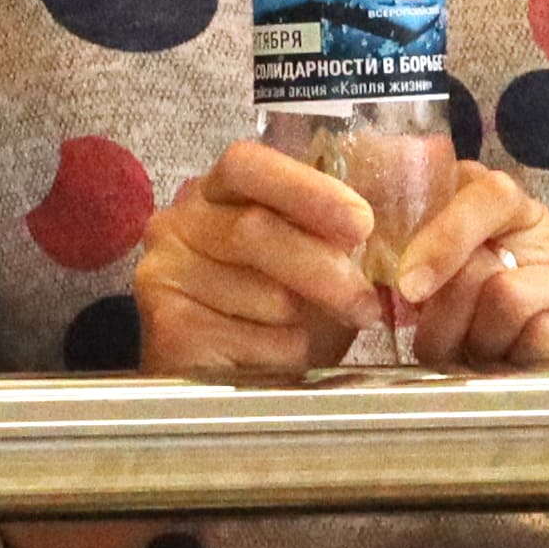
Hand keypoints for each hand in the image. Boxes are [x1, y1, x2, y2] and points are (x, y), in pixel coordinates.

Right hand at [135, 137, 399, 375]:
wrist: (229, 382)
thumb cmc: (277, 313)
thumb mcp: (309, 261)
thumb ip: (333, 235)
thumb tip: (384, 234)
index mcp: (215, 194)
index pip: (246, 165)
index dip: (306, 190)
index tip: (361, 223)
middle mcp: (178, 226)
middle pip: (254, 230)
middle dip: (323, 268)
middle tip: (367, 302)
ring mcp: (164, 275)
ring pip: (258, 292)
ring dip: (308, 320)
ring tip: (321, 334)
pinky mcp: (167, 327)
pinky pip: (248, 339)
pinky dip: (285, 353)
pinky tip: (286, 357)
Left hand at [379, 165, 548, 371]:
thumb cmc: (506, 360)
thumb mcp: (464, 308)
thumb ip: (442, 271)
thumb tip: (399, 265)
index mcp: (537, 225)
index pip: (489, 191)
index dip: (442, 235)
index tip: (410, 285)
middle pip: (485, 264)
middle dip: (449, 318)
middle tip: (453, 351)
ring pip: (509, 297)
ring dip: (482, 346)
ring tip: (492, 367)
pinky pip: (542, 336)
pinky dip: (517, 367)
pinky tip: (523, 380)